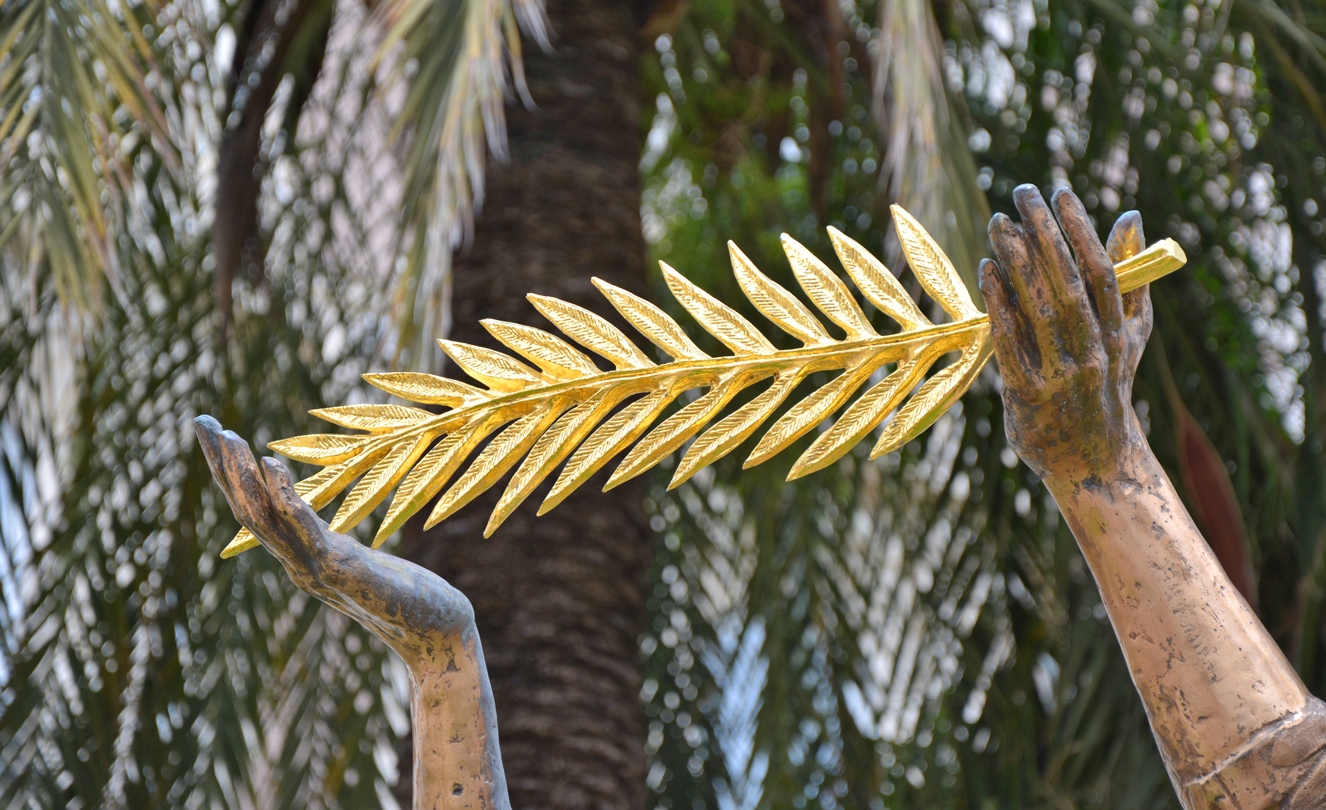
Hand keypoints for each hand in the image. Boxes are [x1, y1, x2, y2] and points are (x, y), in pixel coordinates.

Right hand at [193, 416, 475, 667]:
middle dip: (223, 466)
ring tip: (229, 438)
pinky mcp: (342, 570)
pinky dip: (283, 495)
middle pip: (246, 511)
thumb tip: (315, 528)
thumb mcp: (358, 565)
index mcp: (299, 559)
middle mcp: (298, 565)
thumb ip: (330, 548)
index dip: (229, 474)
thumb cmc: (407, 596)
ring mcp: (315, 569)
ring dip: (242, 478)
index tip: (212, 431)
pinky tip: (271, 462)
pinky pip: (303, 529)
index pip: (252, 512)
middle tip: (202, 421)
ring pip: (263, 519)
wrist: (437, 633)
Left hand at [978, 185, 1152, 482]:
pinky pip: (1011, 342)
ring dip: (1018, 260)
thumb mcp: (1130, 335)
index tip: (1060, 193)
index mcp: (1119, 333)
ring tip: (999, 222)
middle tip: (1023, 193)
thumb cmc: (1105, 385)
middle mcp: (1094, 351)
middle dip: (1046, 233)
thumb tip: (1129, 218)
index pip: (1103, 271)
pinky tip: (986, 270)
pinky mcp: (1028, 393)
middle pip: (1069, 282)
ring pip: (1040, 307)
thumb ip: (1130, 278)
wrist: (1090, 460)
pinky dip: (999, 304)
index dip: (1082, 230)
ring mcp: (1061, 373)